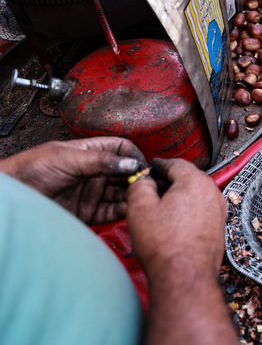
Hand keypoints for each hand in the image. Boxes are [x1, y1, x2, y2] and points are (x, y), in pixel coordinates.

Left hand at [0, 137, 145, 224]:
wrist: (14, 196)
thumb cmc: (31, 169)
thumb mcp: (69, 158)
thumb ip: (101, 161)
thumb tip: (131, 163)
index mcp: (90, 152)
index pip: (121, 149)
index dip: (133, 156)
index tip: (141, 167)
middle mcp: (94, 172)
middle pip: (125, 173)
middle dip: (137, 178)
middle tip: (146, 185)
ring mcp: (92, 192)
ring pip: (121, 193)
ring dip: (131, 196)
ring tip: (139, 198)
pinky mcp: (88, 212)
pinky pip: (112, 211)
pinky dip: (122, 211)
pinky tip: (127, 209)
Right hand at [126, 158, 226, 278]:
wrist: (185, 276)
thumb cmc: (165, 245)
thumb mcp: (140, 208)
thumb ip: (140, 185)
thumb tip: (144, 180)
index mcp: (195, 182)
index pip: (175, 163)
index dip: (158, 165)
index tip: (151, 168)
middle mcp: (212, 193)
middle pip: (188, 178)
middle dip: (168, 181)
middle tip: (151, 188)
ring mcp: (218, 211)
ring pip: (195, 195)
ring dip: (178, 197)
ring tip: (159, 208)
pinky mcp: (218, 227)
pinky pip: (201, 210)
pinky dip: (187, 211)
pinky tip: (173, 223)